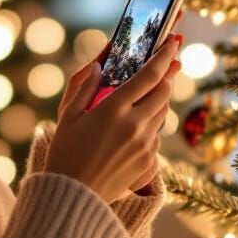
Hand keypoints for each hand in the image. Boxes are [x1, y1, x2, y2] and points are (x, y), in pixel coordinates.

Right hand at [50, 9, 184, 201]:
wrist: (74, 196)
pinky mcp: (149, 161)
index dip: (164, 55)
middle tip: (165, 64)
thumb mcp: (68, 115)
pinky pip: (157, 133)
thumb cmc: (65, 153)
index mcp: (114, 109)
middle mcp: (135, 125)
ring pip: (163, 112)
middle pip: (164, 91)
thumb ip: (85, 86)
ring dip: (160, 98)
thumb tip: (100, 64)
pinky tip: (136, 123)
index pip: (150, 75)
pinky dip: (151, 122)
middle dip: (166, 75)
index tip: (173, 41)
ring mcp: (145, 144)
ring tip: (148, 92)